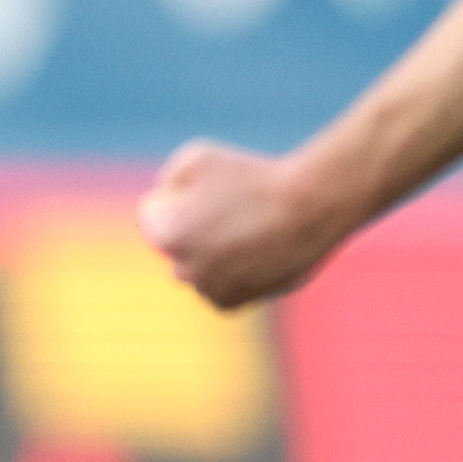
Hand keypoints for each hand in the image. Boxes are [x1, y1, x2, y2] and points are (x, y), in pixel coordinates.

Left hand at [137, 140, 342, 309]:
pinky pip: (216, 286)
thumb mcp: (197, 156)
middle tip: (231, 210)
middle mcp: (180, 269)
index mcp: (164, 233)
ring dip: (210, 253)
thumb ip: (167, 179)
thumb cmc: (253, 177)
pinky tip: (252, 252)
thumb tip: (163, 200)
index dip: (179, 196)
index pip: (152, 213)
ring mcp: (206, 290)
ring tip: (245, 230)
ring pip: (195, 267)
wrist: (310, 209)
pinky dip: (229, 273)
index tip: (211, 190)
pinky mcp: (230, 304)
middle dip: (191, 228)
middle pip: (173, 243)